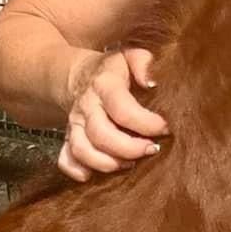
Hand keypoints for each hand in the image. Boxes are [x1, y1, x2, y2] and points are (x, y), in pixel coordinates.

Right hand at [59, 48, 167, 181]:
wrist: (80, 76)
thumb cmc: (114, 70)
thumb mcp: (131, 56)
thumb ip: (144, 63)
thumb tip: (152, 83)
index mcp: (105, 84)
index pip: (123, 109)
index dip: (145, 123)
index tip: (164, 129)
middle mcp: (87, 106)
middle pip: (101, 134)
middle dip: (129, 149)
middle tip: (151, 150)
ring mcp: (76, 124)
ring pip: (82, 150)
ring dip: (107, 163)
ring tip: (129, 164)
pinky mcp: (69, 138)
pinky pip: (66, 159)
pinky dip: (77, 171)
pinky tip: (93, 175)